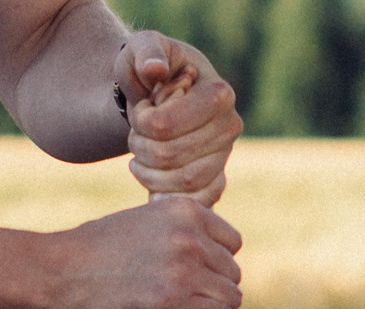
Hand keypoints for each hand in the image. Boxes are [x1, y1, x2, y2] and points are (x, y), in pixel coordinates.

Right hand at [48, 196, 242, 308]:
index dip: (219, 264)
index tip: (204, 280)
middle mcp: (189, 236)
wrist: (57, 273)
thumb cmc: (91, 251)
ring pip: (231, 298)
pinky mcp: (174, 304)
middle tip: (198, 305)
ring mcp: (183, 270)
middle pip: (232, 272)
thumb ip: (172, 228)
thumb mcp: (139, 221)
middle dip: (217, 290)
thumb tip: (198, 243)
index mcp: (183, 210)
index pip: (232, 242)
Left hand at [116, 32, 240, 204]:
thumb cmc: (148, 70)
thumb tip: (155, 69)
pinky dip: (164, 195)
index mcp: (219, 94)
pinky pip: (192, 203)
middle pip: (169, 156)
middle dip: (140, 146)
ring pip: (180, 183)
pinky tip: (150, 177)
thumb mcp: (142, 49)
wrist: (155, 97)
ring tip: (140, 152)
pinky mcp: (215, 183)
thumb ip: (146, 52)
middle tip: (135, 133)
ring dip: (147, 171)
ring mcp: (224, 158)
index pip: (165, 125)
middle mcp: (230, 128)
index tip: (139, 106)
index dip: (140, 121)